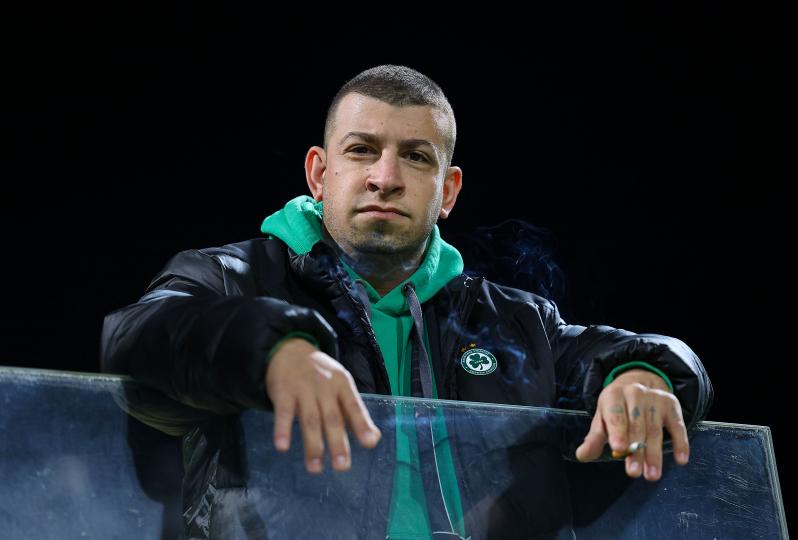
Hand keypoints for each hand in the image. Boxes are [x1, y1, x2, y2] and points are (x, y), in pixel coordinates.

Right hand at [265, 338, 381, 473]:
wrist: (288, 348)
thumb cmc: (319, 374)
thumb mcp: (340, 386)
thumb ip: (354, 413)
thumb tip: (373, 439)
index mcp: (342, 384)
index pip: (354, 406)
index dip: (362, 424)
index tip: (370, 443)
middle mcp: (324, 386)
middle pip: (332, 417)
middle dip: (337, 443)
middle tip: (342, 466)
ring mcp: (303, 388)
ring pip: (310, 419)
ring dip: (312, 445)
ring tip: (315, 468)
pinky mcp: (283, 391)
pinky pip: (283, 413)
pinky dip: (282, 429)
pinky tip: (282, 446)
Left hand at [575, 368, 689, 480]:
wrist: (640, 382)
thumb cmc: (617, 408)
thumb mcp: (602, 418)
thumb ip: (594, 438)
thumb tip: (582, 456)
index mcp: (614, 395)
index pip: (615, 415)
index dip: (617, 432)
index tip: (619, 448)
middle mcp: (635, 394)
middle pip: (636, 426)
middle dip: (636, 451)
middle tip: (634, 473)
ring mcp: (655, 399)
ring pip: (655, 430)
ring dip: (654, 454)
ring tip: (652, 475)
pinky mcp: (672, 405)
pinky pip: (677, 426)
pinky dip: (680, 443)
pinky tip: (681, 460)